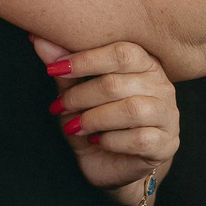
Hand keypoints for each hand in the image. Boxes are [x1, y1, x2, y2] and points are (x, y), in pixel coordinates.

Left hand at [35, 35, 178, 205]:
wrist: (111, 166)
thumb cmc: (96, 123)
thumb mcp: (77, 94)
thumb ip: (65, 69)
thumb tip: (37, 38)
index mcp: (145, 64)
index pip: (122, 52)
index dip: (86, 59)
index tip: (54, 69)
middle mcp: (162, 86)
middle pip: (119, 82)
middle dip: (81, 95)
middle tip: (59, 106)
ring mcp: (168, 116)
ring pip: (131, 109)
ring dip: (94, 118)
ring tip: (74, 126)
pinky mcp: (166, 144)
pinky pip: (139, 138)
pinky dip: (111, 140)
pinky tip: (97, 141)